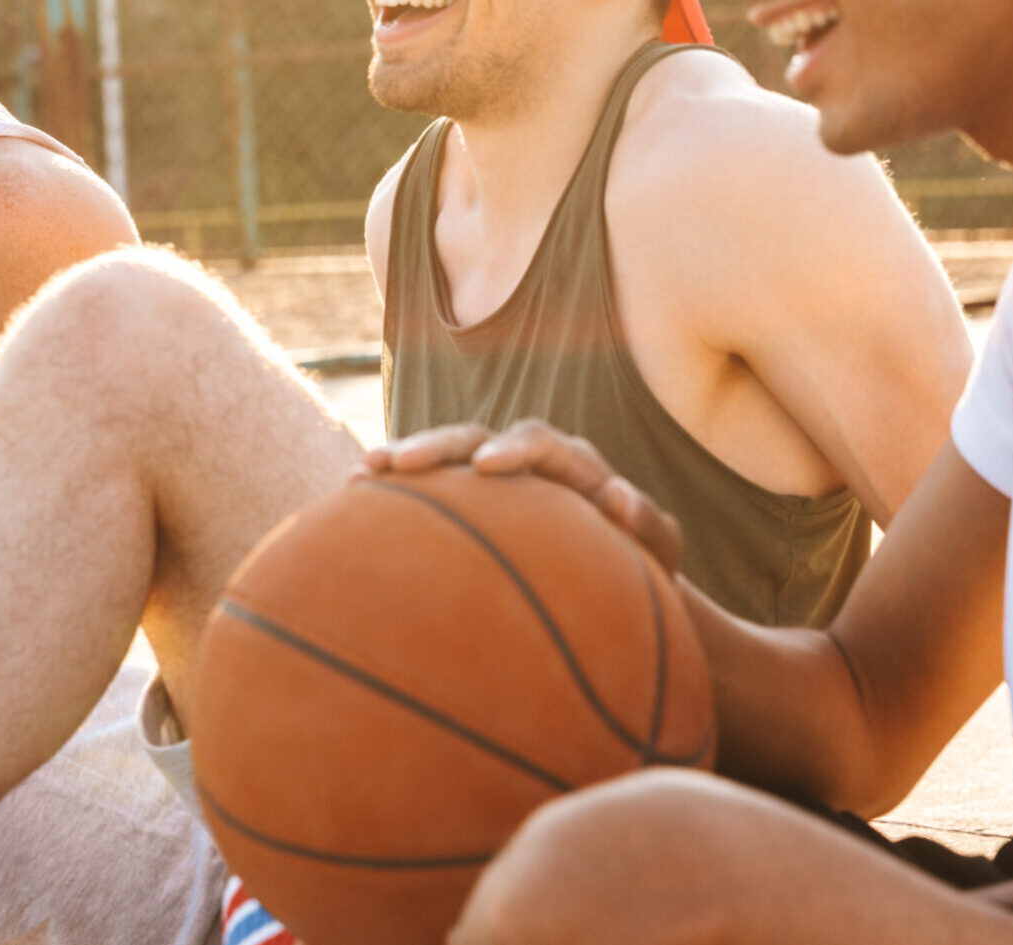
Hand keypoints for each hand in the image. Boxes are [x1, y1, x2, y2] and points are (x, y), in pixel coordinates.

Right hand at [357, 418, 683, 573]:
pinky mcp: (469, 501)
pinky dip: (396, 491)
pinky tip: (353, 501)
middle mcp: (525, 459)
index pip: (538, 442)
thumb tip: (618, 500)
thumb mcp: (660, 549)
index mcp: (571, 463)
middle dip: (435, 446)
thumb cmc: (645, 565)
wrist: (622, 576)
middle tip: (397, 463)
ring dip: (403, 460)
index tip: (484, 469)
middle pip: (474, 437)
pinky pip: (429, 490)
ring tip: (360, 474)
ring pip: (442, 458)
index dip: (512, 451)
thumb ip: (649, 522)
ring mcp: (491, 478)